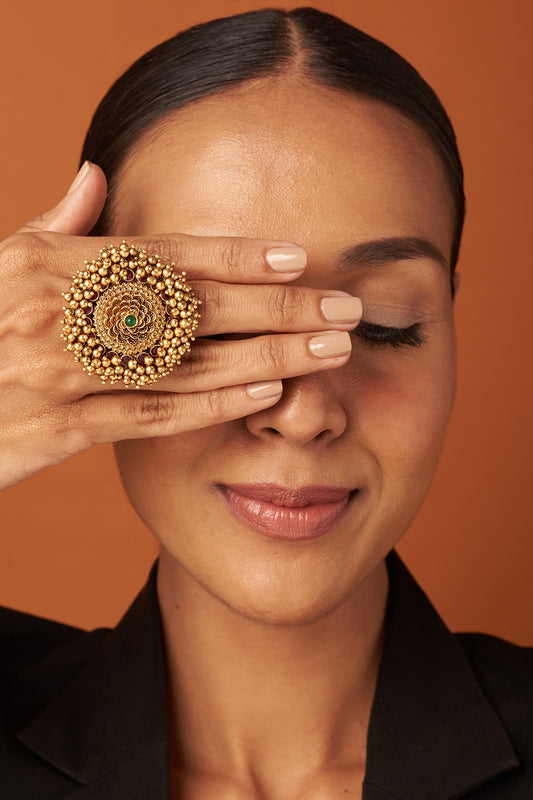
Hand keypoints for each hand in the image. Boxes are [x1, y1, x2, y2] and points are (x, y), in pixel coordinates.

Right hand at [0, 162, 360, 490]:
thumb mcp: (3, 265)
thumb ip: (57, 224)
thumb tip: (97, 174)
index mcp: (55, 264)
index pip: (164, 254)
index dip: (235, 255)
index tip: (298, 257)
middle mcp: (65, 313)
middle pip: (193, 305)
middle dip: (278, 306)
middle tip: (346, 308)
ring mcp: (67, 372)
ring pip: (186, 361)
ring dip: (267, 355)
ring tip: (330, 351)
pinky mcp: (65, 429)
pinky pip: (152, 415)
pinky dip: (214, 404)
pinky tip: (267, 394)